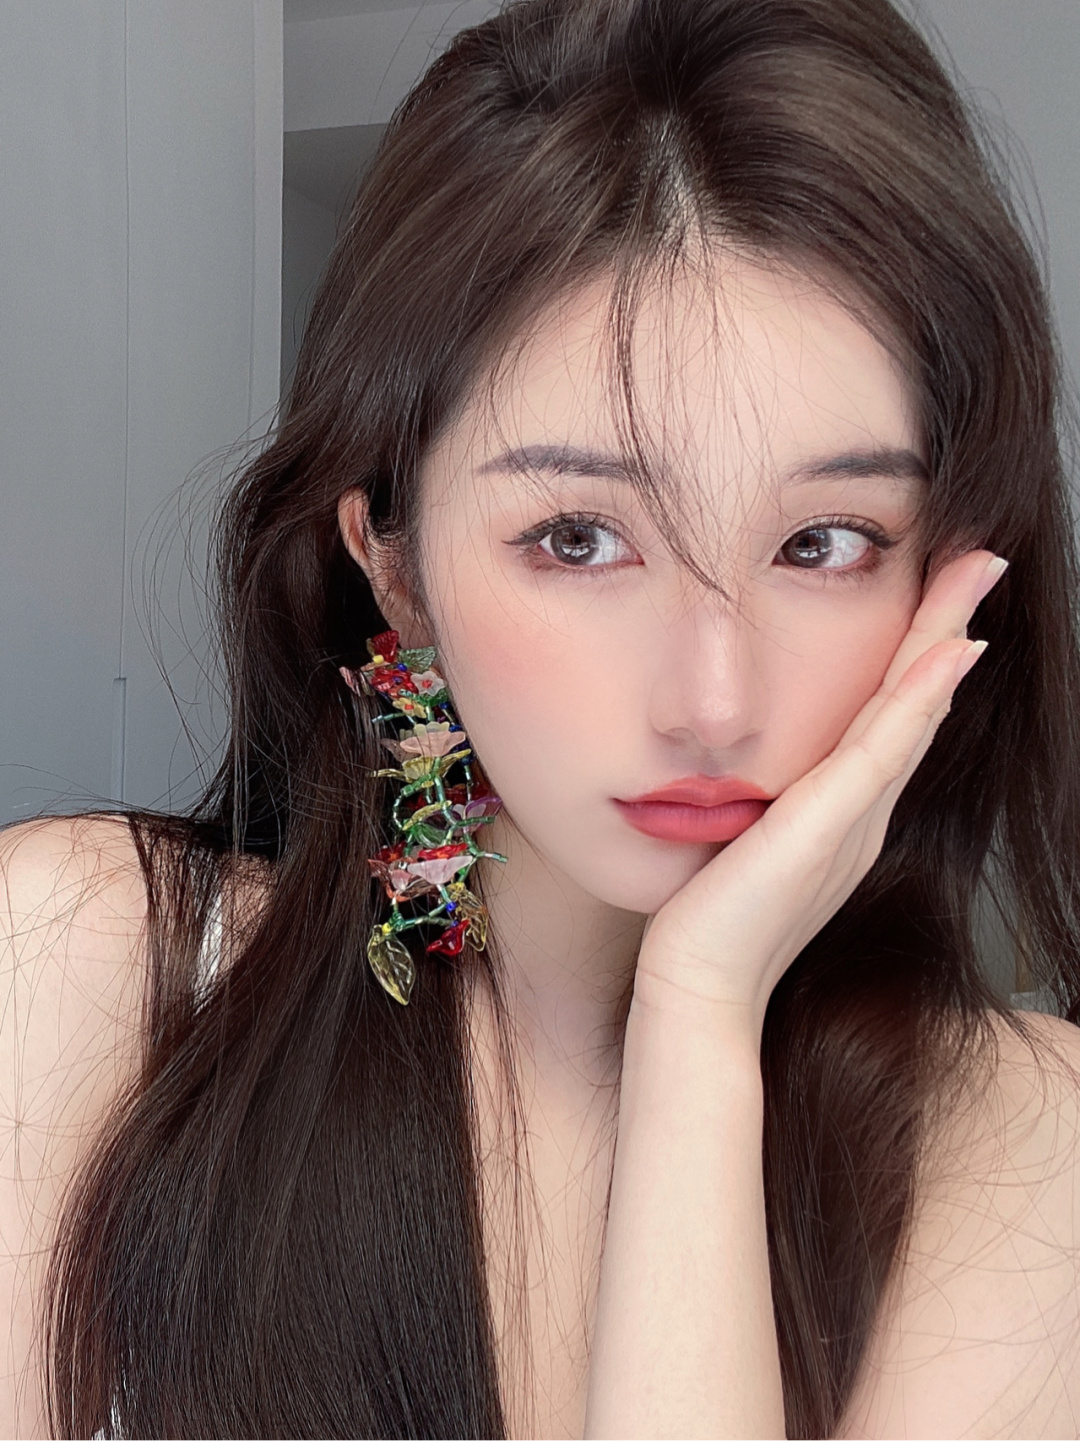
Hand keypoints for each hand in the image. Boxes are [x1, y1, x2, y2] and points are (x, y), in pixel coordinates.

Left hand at [634, 548, 1006, 1035]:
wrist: (696, 987)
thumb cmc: (711, 918)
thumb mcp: (743, 841)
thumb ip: (764, 802)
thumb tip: (748, 763)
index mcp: (843, 811)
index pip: (890, 714)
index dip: (918, 653)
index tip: (938, 594)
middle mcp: (863, 811)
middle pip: (916, 700)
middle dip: (947, 624)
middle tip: (980, 558)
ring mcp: (854, 820)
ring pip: (911, 711)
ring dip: (944, 636)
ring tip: (975, 573)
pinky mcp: (829, 828)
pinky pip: (882, 751)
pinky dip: (917, 698)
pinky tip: (946, 651)